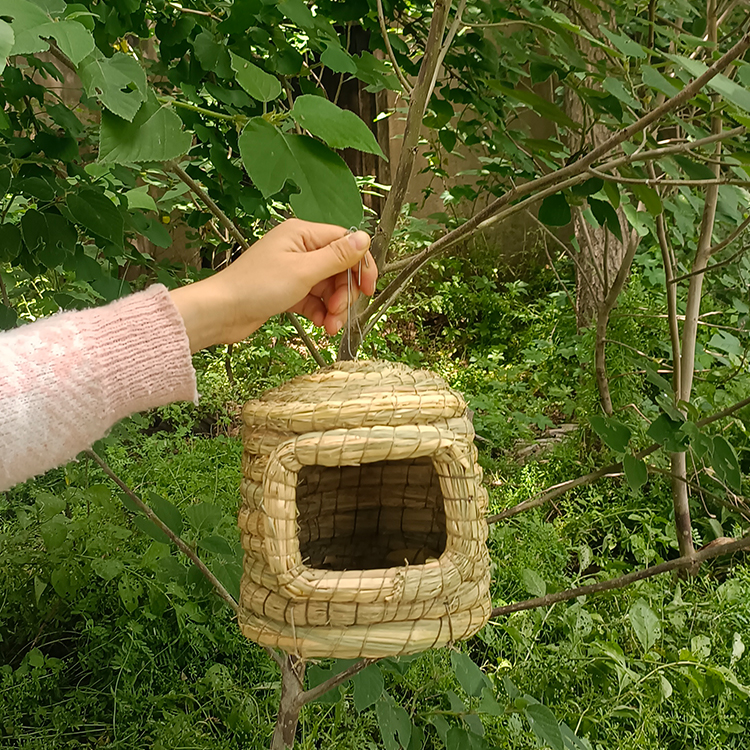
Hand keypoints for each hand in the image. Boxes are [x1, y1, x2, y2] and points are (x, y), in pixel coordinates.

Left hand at [170, 219, 376, 352]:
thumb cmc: (254, 287)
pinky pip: (314, 300)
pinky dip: (320, 313)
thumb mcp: (303, 271)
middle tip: (340, 311)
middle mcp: (298, 249)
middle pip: (339, 268)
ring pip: (328, 288)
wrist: (222, 313)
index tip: (369, 288)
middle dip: (344, 293)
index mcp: (302, 234)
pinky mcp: (287, 291)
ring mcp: (293, 271)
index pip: (345, 243)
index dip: (361, 266)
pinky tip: (319, 325)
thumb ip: (337, 256)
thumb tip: (364, 239)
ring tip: (330, 326)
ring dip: (334, 308)